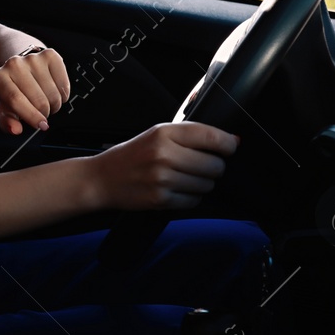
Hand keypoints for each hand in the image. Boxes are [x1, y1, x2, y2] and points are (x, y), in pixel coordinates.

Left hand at [0, 46, 69, 133]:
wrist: (19, 60)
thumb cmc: (13, 88)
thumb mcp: (6, 106)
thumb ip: (7, 121)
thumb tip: (14, 130)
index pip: (16, 100)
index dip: (31, 116)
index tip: (41, 126)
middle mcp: (14, 64)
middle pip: (39, 100)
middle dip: (44, 113)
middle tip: (41, 112)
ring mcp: (33, 58)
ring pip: (53, 94)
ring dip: (54, 105)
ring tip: (46, 100)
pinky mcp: (50, 55)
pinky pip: (64, 85)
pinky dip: (63, 94)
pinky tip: (54, 90)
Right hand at [85, 122, 238, 211]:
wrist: (101, 179)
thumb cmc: (131, 155)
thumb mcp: (156, 134)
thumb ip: (191, 134)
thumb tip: (233, 141)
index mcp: (163, 133)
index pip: (212, 137)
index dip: (228, 144)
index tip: (229, 148)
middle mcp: (163, 155)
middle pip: (215, 165)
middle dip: (213, 167)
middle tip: (199, 165)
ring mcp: (162, 179)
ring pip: (207, 185)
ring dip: (202, 183)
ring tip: (183, 178)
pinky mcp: (160, 199)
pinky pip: (194, 201)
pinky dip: (190, 197)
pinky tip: (175, 190)